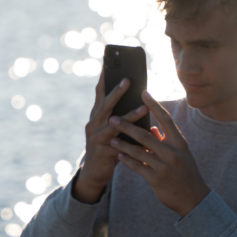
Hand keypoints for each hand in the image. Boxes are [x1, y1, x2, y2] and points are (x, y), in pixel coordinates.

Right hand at [73, 69, 149, 203]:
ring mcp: (96, 139)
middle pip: (104, 105)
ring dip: (128, 116)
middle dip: (116, 92)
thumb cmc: (108, 146)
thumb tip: (141, 101)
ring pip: (113, 125)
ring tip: (143, 108)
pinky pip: (117, 144)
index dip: (104, 79)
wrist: (94, 173)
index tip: (109, 64)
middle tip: (128, 80)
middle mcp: (93, 124)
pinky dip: (129, 140)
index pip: (100, 94)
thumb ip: (122, 116)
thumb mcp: (113, 128)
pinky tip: (142, 137)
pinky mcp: (102, 153)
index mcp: (97, 116)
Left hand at [109, 91, 210, 216]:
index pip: (166, 119)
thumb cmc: (184, 172)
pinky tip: (118, 156)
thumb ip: (166, 140)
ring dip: (123, 145)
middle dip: (127, 126)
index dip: (154, 105)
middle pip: (146, 135)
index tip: (143, 93)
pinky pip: (137, 167)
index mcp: (180, 142)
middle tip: (112, 118)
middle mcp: (173, 152)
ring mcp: (164, 167)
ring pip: (139, 152)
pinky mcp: (156, 179)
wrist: (193, 198)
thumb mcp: (180, 154)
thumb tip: (153, 128)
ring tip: (111, 138)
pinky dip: (127, 161)